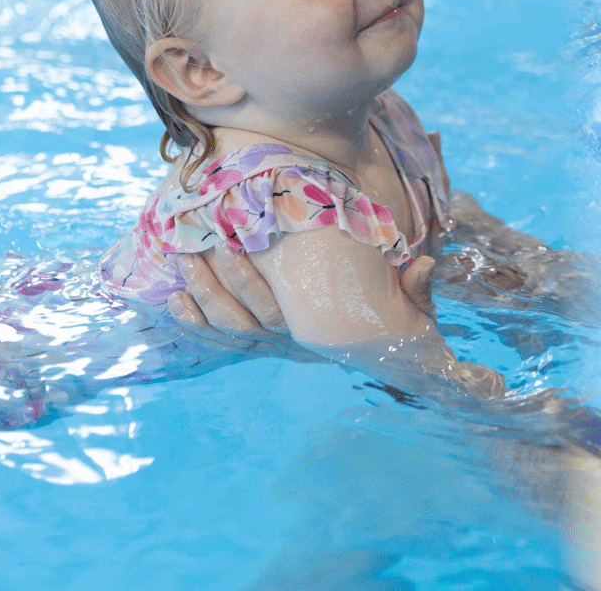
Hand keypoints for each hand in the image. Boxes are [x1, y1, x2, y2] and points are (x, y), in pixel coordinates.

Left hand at [166, 251, 437, 359]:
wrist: (395, 360)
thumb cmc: (400, 328)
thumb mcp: (416, 313)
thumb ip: (417, 289)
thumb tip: (428, 264)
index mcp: (319, 333)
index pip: (275, 312)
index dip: (247, 280)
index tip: (232, 241)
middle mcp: (291, 343)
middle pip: (243, 315)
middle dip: (217, 278)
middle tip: (201, 240)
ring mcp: (273, 346)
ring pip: (226, 327)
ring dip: (201, 295)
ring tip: (184, 260)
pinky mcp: (259, 345)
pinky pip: (217, 341)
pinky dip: (192, 324)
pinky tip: (173, 301)